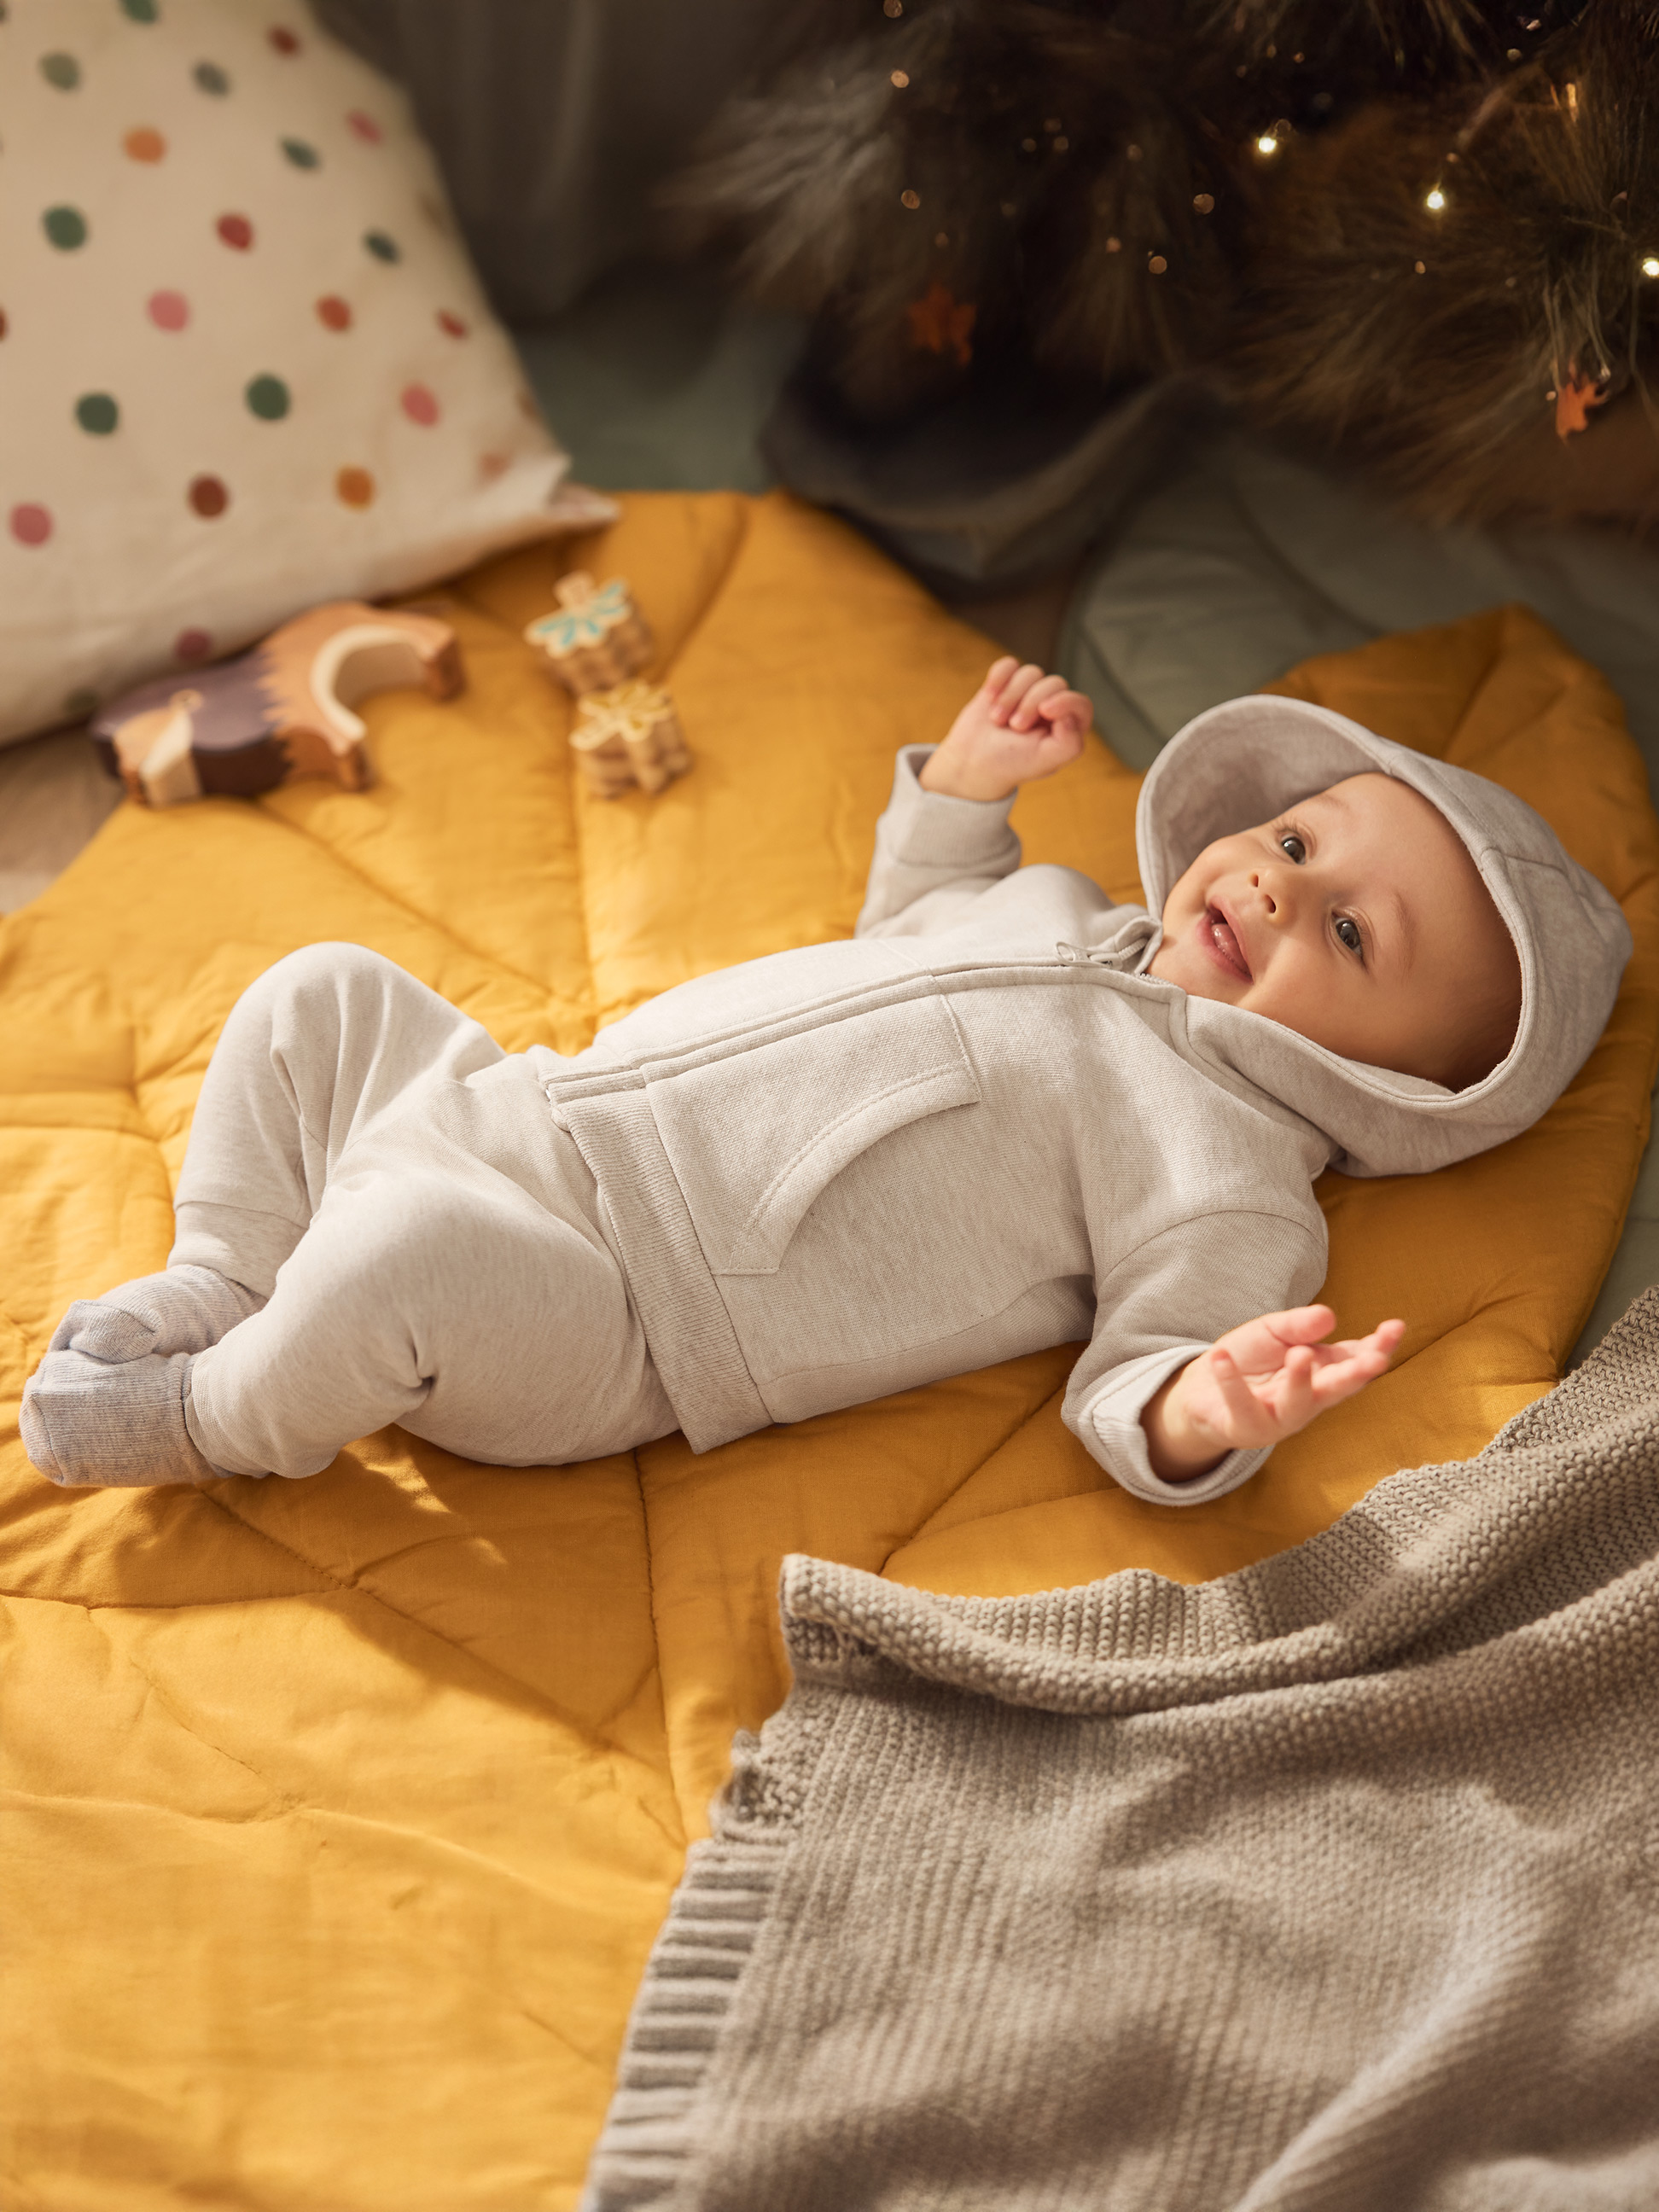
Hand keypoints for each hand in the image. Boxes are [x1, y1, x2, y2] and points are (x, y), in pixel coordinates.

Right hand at [918, 656, 1091, 802]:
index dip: (1066, 701)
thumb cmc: (1010, 765)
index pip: (1081, 704)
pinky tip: (989, 697)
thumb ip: (1069, 744)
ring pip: (1031, 672)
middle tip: (1015, 726)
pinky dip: (998, 678)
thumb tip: (1070, 717)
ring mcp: (1029, 693)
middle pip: (1054, 683)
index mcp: (1068, 728)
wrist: (971, 762)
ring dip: (1010, 696)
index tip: (1045, 711)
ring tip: (997, 719)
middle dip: (1030, 703)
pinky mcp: (1006, 683)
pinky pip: (1009, 664)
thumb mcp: (1043, 762)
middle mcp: (1052, 707)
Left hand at [1141, 1305, 1405, 1481]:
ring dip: (1300, 1381)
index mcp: (1323, 1372)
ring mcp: (1279, 1418)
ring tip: (1299, 1354)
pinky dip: (1230, 1381)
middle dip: (1357, 1374)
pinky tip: (1220, 1357)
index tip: (1396, 1328)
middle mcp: (1309, 1399)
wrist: (1202, 1391)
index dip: (1378, 1347)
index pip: (1356, 1360)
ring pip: (1296, 1404)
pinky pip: (1240, 1406)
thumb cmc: (1249, 1360)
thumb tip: (1328, 1317)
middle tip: (1376, 1360)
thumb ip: (1298, 1325)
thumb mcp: (1273, 1332)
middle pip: (1339, 1388)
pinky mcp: (1245, 1427)